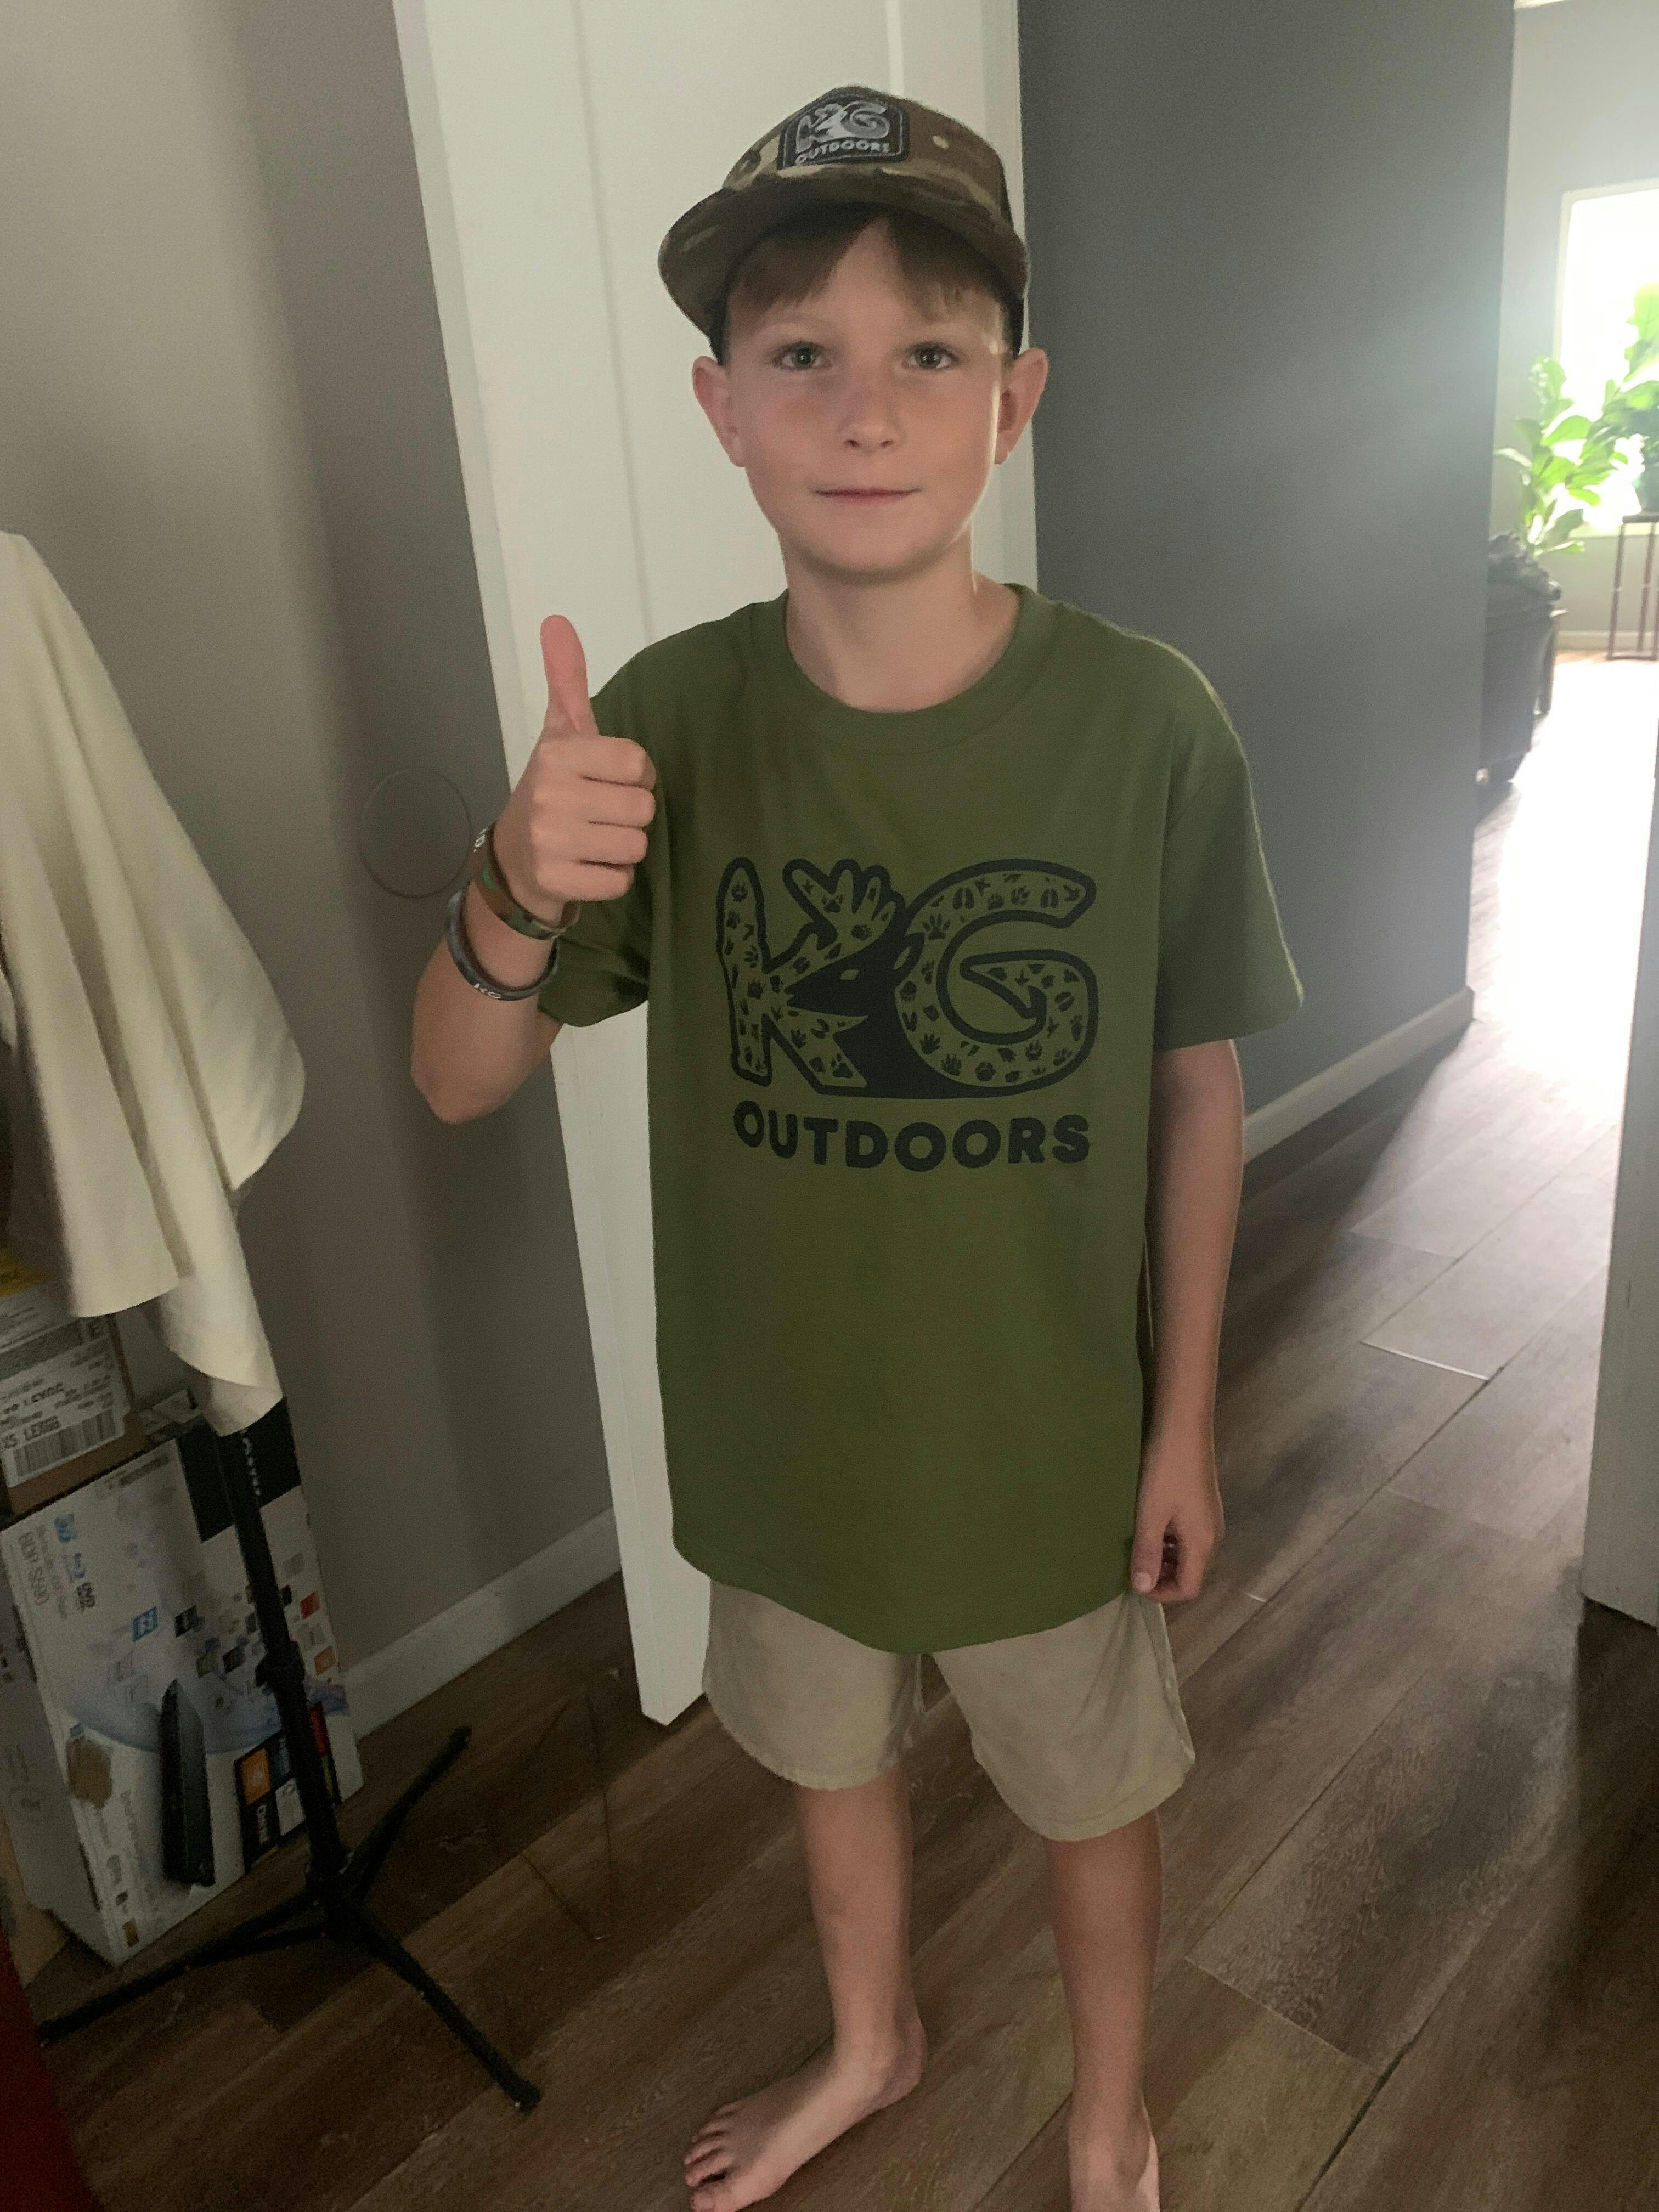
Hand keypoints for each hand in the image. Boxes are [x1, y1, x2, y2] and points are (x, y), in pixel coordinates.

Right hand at [492, 614, 656, 917]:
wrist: (515, 859)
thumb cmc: (552, 790)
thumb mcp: (560, 734)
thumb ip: (566, 680)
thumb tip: (557, 621)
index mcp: (559, 753)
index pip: (639, 765)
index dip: (635, 777)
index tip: (609, 781)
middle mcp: (552, 795)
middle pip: (643, 809)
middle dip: (630, 815)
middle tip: (600, 815)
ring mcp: (551, 841)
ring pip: (635, 846)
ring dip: (623, 848)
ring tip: (594, 840)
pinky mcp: (557, 881)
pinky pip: (620, 882)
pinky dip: (611, 879)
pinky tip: (587, 866)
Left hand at [1128, 1429, 1223, 1603]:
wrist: (1184, 1427)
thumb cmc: (1166, 1472)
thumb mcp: (1150, 1514)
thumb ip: (1146, 1552)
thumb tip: (1141, 1588)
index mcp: (1203, 1544)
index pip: (1189, 1588)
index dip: (1162, 1593)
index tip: (1136, 1582)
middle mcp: (1213, 1536)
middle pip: (1191, 1573)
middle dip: (1163, 1577)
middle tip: (1134, 1566)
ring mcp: (1210, 1519)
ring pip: (1189, 1554)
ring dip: (1165, 1558)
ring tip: (1137, 1546)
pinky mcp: (1203, 1504)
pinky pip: (1188, 1536)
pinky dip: (1170, 1541)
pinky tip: (1150, 1525)